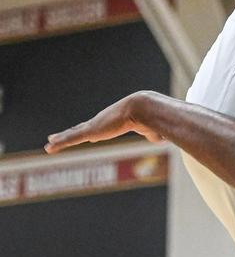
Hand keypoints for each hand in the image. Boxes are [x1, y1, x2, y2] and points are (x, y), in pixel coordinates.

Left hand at [45, 93, 161, 153]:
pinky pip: (72, 138)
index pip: (103, 127)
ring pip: (74, 133)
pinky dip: (60, 142)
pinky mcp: (91, 131)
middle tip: (61, 135)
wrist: (146, 109)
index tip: (89, 134)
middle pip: (84, 128)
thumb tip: (163, 138)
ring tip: (50, 143)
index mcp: (117, 122)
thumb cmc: (153, 118)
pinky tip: (49, 147)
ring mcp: (95, 126)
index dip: (95, 131)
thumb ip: (154, 134)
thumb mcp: (153, 129)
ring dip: (62, 138)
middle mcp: (104, 122)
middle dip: (73, 132)